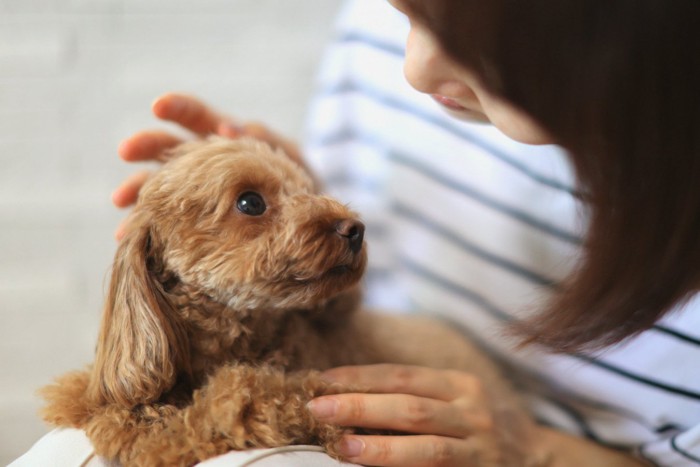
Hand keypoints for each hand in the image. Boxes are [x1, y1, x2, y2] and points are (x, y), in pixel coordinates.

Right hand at [113, 93, 304, 238]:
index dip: (179, 109)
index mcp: (227, 141)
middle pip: (169, 149)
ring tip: (121, 201)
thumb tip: (234, 127)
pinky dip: (152, 229)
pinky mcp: (198, 224)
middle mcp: (206, 166)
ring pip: (162, 188)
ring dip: (140, 193)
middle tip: (126, 151)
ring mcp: (199, 196)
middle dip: (146, 147)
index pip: (199, 118)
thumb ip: (268, 141)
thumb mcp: (293, 161)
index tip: (159, 106)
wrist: (309, 230)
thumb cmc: (301, 187)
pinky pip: (170, 224)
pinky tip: (132, 237)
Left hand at [309, 364, 645, 466]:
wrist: (536, 457)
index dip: (360, 377)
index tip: (323, 380)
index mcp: (459, 383)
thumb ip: (414, 398)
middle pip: (409, 407)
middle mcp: (472, 410)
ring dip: (379, 448)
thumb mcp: (452, 401)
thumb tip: (350, 399)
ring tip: (341, 447)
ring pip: (426, 446)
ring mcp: (480, 446)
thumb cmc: (476, 426)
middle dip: (361, 407)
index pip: (401, 375)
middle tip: (318, 408)